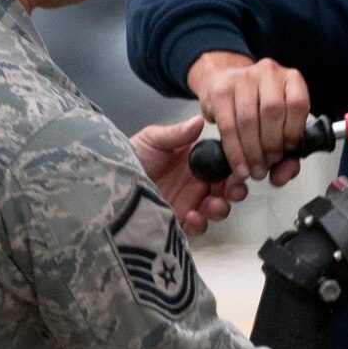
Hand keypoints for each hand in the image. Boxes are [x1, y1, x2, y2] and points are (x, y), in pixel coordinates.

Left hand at [132, 113, 235, 237]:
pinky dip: (200, 224)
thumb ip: (176, 134)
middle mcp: (196, 183)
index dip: (235, 166)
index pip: (223, 163)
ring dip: (221, 208)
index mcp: (195, 161)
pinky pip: (196, 227)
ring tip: (213, 205)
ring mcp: (188, 203)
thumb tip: (200, 121)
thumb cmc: (130, 155)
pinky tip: (193, 216)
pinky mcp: (177, 221)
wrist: (107, 182)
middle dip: (236, 191)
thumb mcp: (152, 140)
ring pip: (216, 209)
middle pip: (226, 188)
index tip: (241, 166)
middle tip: (235, 191)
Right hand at [186, 52, 309, 187]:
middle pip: (272, 112)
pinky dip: (234, 151)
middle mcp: (269, 73)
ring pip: (248, 120)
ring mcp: (243, 77)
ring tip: (253, 169)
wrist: (225, 85)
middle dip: (270, 146)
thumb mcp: (279, 126)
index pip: (297, 104)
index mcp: (291, 79)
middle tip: (267, 165)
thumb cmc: (256, 107)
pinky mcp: (221, 89)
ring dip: (252, 152)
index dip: (292, 132)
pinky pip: (228, 125)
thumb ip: (288, 155)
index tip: (286, 150)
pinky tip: (239, 165)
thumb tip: (283, 175)